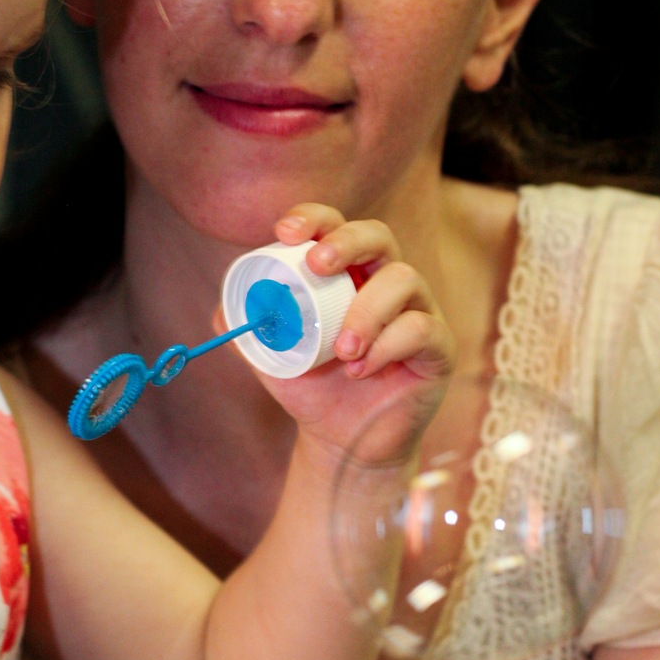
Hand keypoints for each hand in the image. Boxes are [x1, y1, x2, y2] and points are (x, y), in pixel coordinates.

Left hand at [241, 206, 455, 468]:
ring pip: (404, 279)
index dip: (314, 218)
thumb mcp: (271, 358)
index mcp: (345, 273)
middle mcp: (383, 282)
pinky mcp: (439, 346)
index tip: (285, 232)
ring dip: (367, 310)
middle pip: (377, 235)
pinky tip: (361, 370)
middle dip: (347, 241)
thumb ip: (248, 332)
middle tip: (318, 265)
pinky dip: (387, 346)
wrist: (342, 441)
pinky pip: (422, 327)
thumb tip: (221, 313)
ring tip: (341, 350)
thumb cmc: (312, 387)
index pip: (335, 226)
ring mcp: (417, 310)